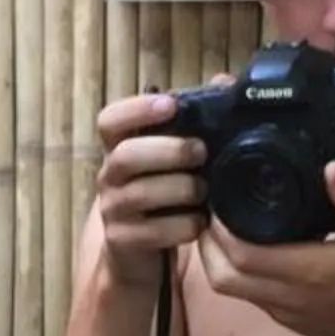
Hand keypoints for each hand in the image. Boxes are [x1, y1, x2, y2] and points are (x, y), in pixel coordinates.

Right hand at [91, 86, 211, 290]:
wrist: (142, 254)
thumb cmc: (165, 196)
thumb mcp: (177, 159)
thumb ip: (196, 122)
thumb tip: (224, 81)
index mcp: (120, 148)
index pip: (110, 120)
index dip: (137, 109)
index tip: (170, 104)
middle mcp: (110, 176)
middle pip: (125, 155)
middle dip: (168, 150)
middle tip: (201, 152)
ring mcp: (113, 209)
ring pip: (140, 194)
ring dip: (179, 189)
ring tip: (204, 191)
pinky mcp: (122, 241)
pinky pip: (151, 232)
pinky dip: (181, 226)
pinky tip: (199, 222)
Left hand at [195, 160, 334, 335]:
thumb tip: (330, 168)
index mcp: (307, 271)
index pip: (241, 255)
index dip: (219, 229)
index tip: (218, 199)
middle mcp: (286, 296)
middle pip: (221, 277)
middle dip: (206, 245)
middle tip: (210, 212)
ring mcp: (283, 312)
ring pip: (230, 290)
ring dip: (218, 259)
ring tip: (224, 225)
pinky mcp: (287, 320)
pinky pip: (249, 295)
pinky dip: (238, 271)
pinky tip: (250, 247)